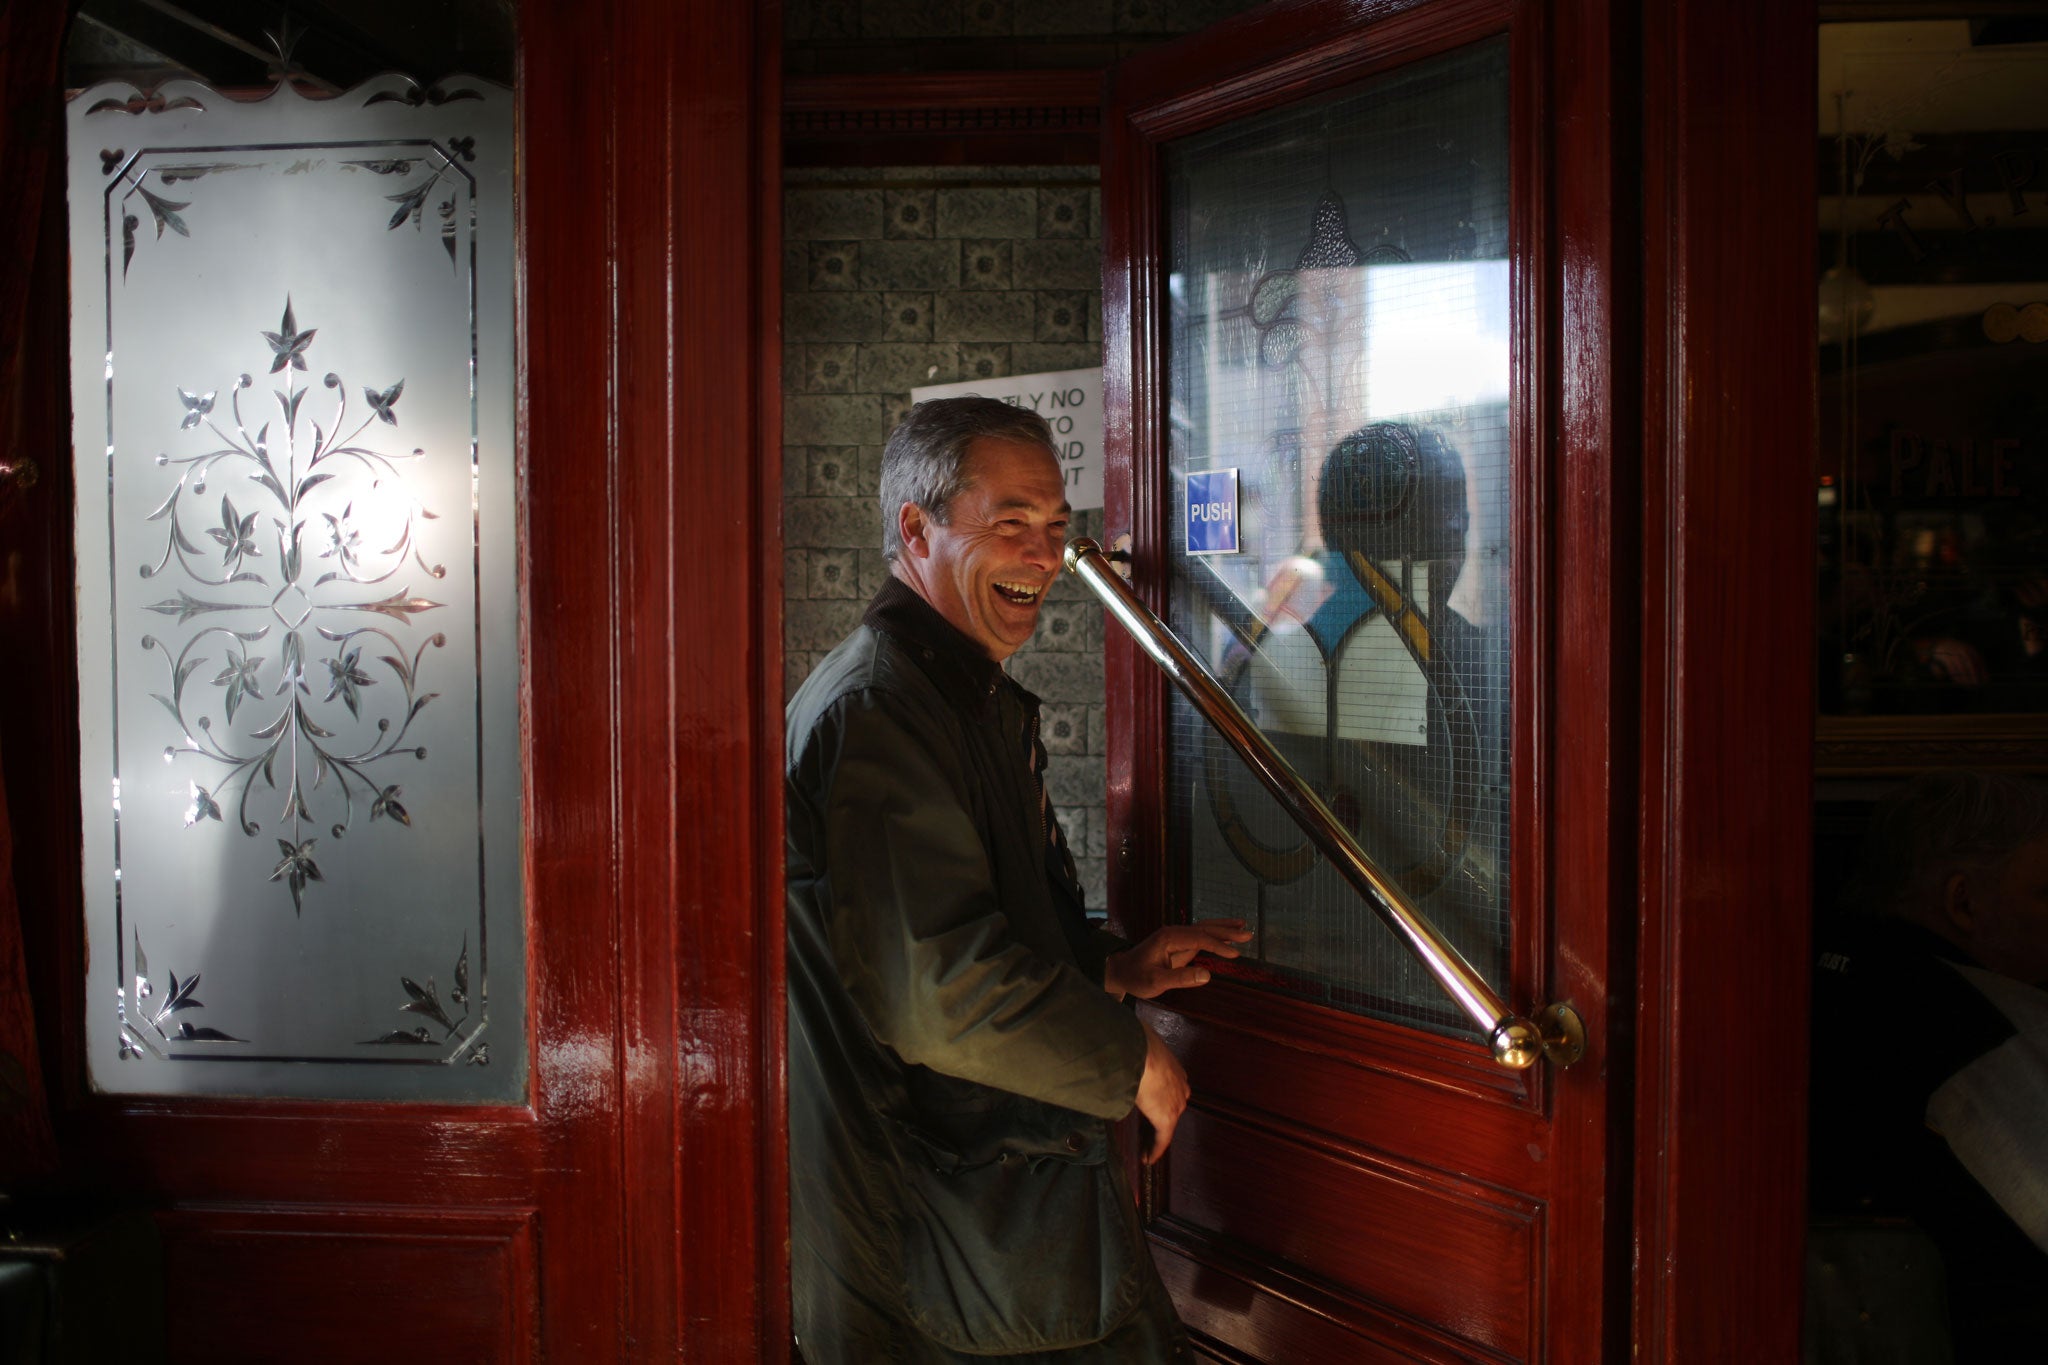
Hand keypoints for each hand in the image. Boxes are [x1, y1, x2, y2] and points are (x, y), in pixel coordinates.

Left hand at [1104, 918, 1251, 999]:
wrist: (1120, 972)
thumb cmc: (1136, 978)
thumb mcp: (1156, 982)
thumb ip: (1181, 978)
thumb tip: (1207, 975)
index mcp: (1169, 938)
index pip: (1199, 938)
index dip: (1218, 945)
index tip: (1235, 954)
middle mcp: (1173, 932)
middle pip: (1204, 928)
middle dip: (1226, 931)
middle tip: (1249, 934)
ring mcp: (1176, 936)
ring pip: (1203, 928)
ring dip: (1223, 928)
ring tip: (1243, 927)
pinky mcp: (1178, 943)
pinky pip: (1200, 935)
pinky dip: (1215, 933)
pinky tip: (1226, 934)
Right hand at [1134, 1020, 1188, 1163]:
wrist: (1140, 1052)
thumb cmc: (1135, 1043)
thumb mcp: (1134, 1045)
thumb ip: (1129, 1052)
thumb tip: (1114, 1048)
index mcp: (1174, 1069)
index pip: (1167, 1089)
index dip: (1157, 1100)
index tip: (1148, 1107)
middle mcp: (1180, 1087)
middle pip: (1169, 1107)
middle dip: (1156, 1119)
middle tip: (1143, 1130)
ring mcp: (1176, 1103)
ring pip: (1165, 1123)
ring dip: (1153, 1135)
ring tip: (1143, 1147)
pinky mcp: (1167, 1118)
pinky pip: (1162, 1139)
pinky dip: (1155, 1149)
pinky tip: (1148, 1158)